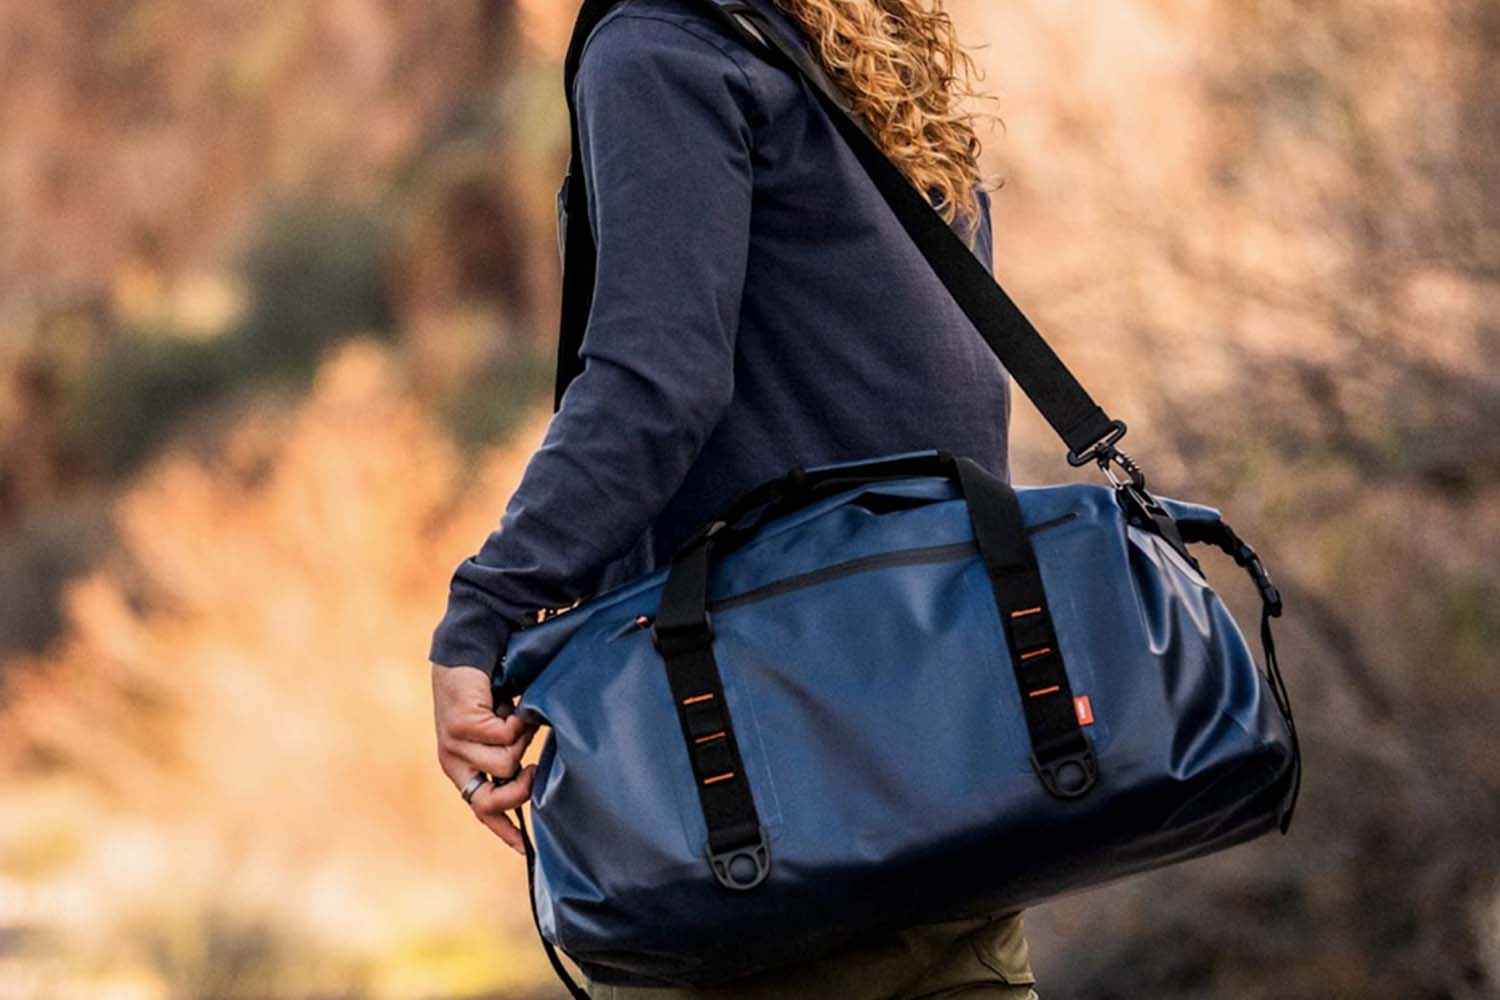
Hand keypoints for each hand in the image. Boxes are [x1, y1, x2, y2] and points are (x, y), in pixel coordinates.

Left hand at [431, 662, 538, 853]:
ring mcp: (453, 745)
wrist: (466, 658)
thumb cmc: (487, 697)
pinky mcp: (460, 725)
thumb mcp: (497, 736)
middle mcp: (453, 761)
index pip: (481, 809)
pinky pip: (504, 737)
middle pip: (490, 799)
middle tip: (535, 769)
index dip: (503, 829)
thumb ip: (506, 759)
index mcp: (461, 769)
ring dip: (520, 740)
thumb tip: (530, 783)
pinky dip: (517, 721)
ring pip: (505, 763)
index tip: (525, 848)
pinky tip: (508, 707)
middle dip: (518, 790)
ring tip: (513, 718)